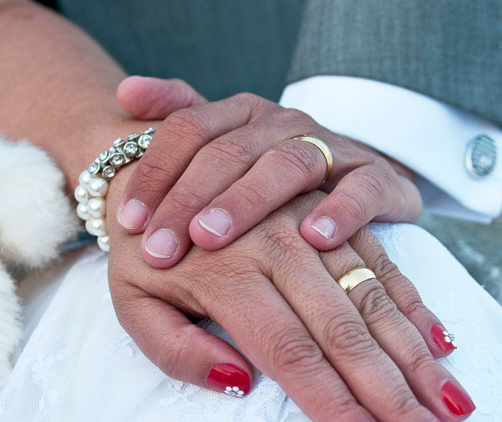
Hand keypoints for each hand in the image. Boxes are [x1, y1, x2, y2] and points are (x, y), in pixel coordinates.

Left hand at [107, 172, 470, 421]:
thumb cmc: (143, 244)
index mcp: (227, 272)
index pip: (291, 354)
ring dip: (417, 355)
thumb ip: (175, 349)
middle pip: (346, 330)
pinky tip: (442, 342)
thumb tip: (240, 383)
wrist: (151, 161)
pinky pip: (382, 256)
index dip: (335, 406)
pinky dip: (414, 303)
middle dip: (394, 394)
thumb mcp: (130, 301)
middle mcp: (280, 243)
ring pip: (373, 295)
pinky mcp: (330, 209)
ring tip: (454, 403)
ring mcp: (312, 220)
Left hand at [114, 76, 421, 267]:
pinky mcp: (376, 177)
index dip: (155, 174)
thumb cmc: (273, 178)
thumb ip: (176, 119)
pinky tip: (314, 238)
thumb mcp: (223, 146)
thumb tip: (125, 93)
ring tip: (211, 239)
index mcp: (241, 115)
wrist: (356, 182)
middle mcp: (283, 124)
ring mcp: (332, 147)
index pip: (188, 129)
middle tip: (160, 248)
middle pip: (230, 150)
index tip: (128, 223)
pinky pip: (362, 187)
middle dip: (188, 199)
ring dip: (246, 201)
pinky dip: (340, 209)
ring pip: (287, 163)